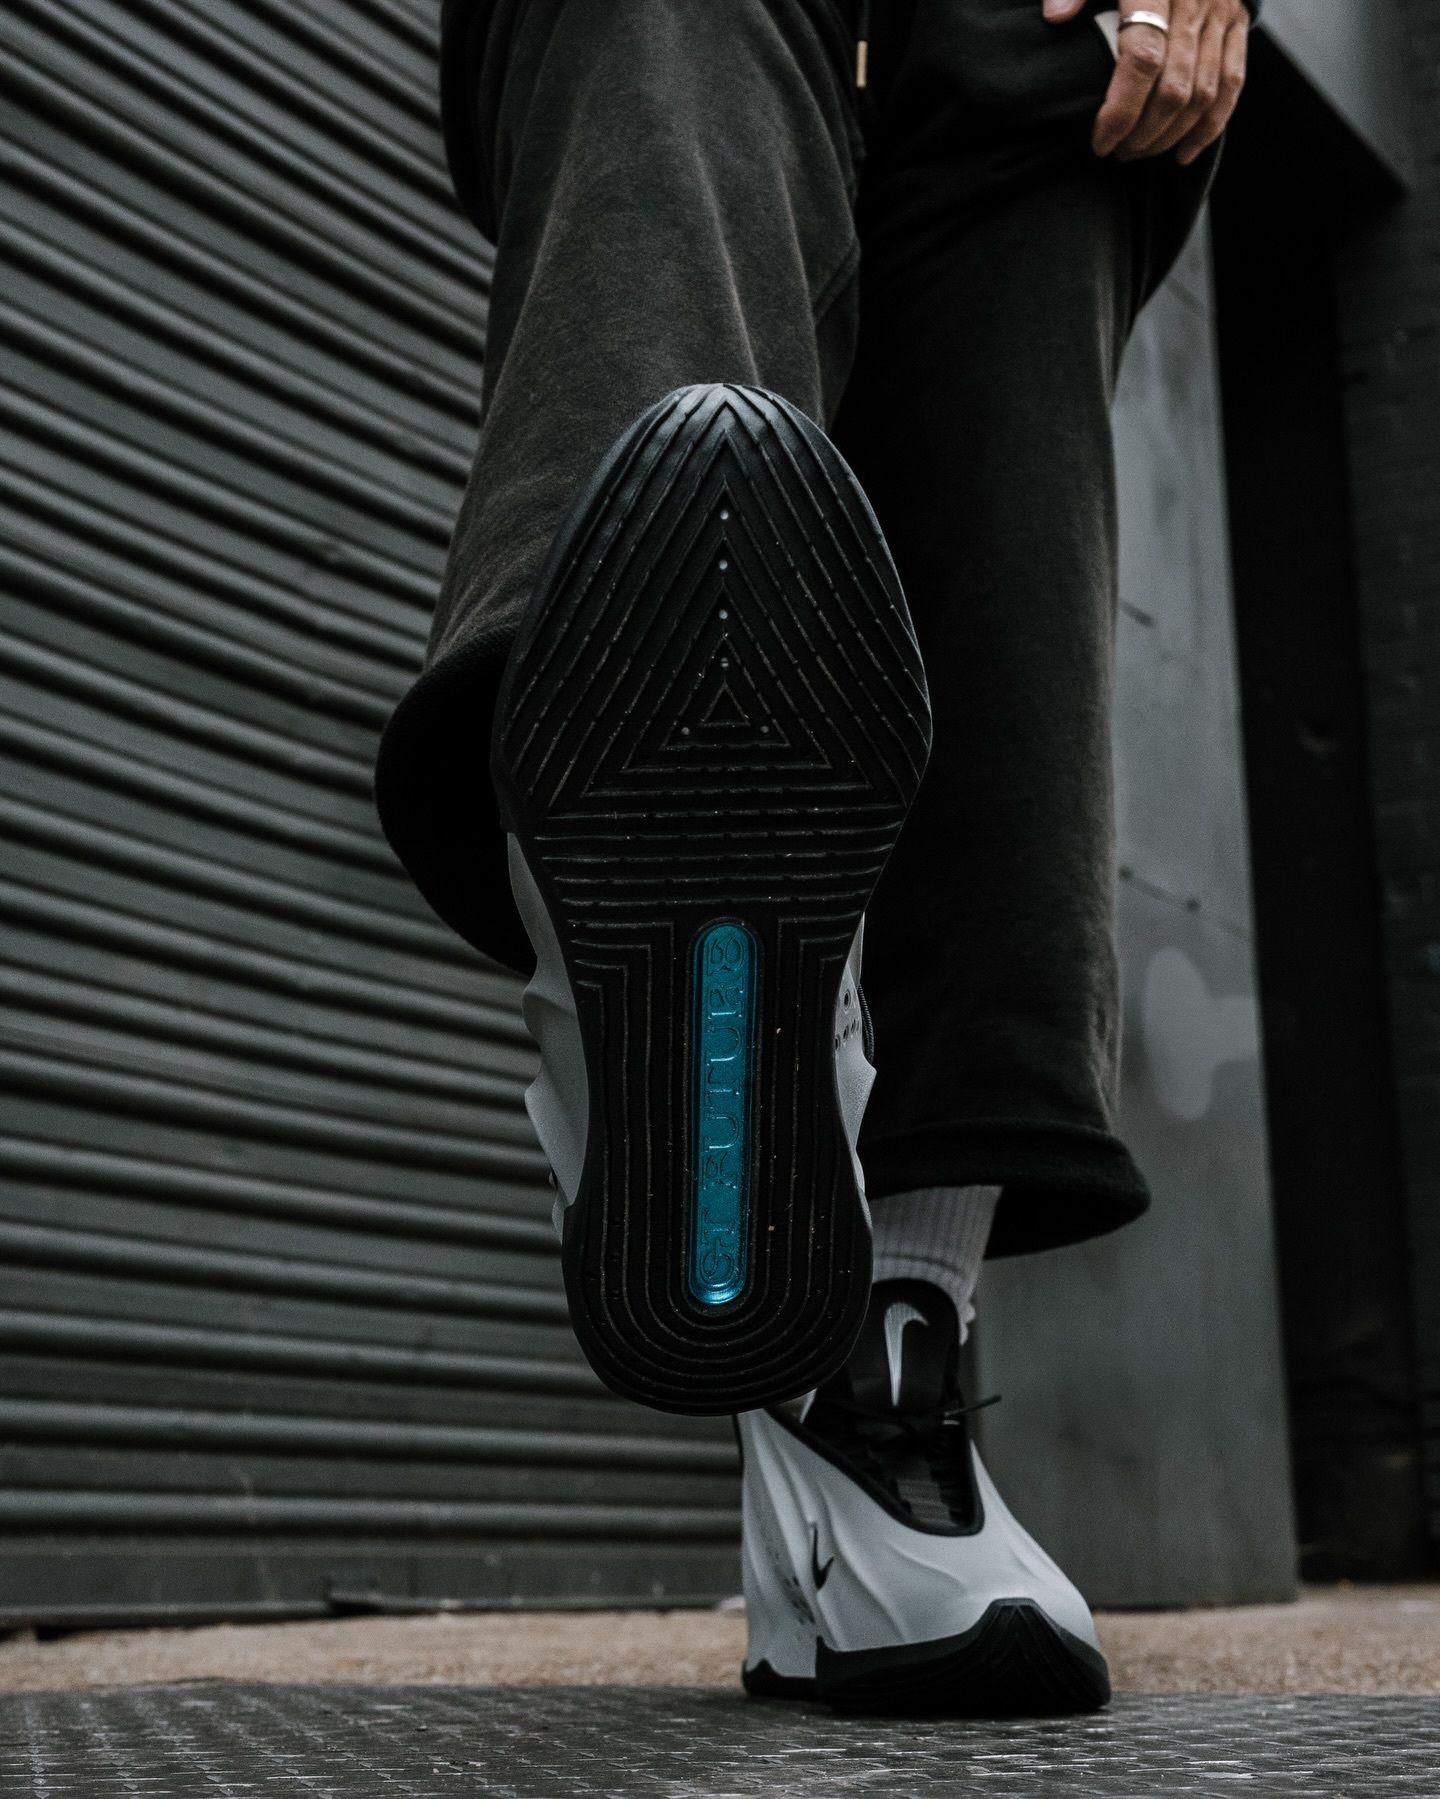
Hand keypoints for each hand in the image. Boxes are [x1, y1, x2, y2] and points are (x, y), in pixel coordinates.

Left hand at [1043, 0, 1249, 165]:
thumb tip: (1055, 16)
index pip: (1142, 59)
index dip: (1120, 108)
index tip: (1099, 140)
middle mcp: (1194, 1)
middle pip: (1174, 87)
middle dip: (1142, 133)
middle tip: (1116, 153)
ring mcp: (1221, 14)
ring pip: (1203, 93)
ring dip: (1169, 135)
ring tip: (1138, 153)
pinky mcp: (1238, 23)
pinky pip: (1232, 84)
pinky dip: (1210, 126)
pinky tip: (1183, 153)